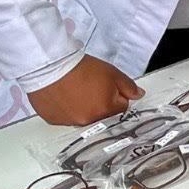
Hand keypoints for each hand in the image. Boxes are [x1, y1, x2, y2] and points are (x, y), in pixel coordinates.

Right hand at [27, 55, 143, 125]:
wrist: (50, 66)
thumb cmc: (81, 69)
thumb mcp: (112, 73)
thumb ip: (129, 86)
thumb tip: (139, 95)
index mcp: (105, 111)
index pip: (121, 108)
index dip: (117, 94)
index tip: (108, 86)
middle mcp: (88, 121)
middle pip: (101, 114)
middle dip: (100, 102)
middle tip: (90, 86)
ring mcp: (69, 122)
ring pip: (82, 116)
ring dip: (81, 107)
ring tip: (74, 89)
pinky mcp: (53, 120)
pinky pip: (64, 117)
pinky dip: (65, 109)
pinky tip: (62, 95)